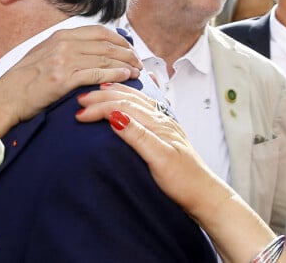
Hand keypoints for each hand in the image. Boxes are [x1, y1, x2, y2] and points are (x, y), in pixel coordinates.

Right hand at [0, 26, 141, 125]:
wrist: (6, 97)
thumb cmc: (25, 79)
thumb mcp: (46, 53)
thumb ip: (68, 48)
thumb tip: (91, 49)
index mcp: (61, 35)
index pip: (99, 32)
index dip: (119, 40)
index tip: (130, 49)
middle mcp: (64, 43)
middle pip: (106, 44)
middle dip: (127, 53)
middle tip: (139, 62)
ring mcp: (63, 60)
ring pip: (105, 57)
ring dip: (125, 64)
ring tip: (136, 72)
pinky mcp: (63, 79)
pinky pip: (96, 73)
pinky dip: (114, 74)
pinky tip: (125, 77)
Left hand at [76, 83, 285, 262]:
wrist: (205, 193)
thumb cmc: (182, 173)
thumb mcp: (159, 146)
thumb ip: (142, 129)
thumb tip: (119, 115)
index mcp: (160, 118)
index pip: (131, 96)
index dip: (109, 91)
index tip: (88, 92)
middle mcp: (163, 122)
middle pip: (129, 100)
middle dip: (102, 95)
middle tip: (80, 96)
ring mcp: (165, 136)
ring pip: (134, 111)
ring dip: (108, 104)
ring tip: (87, 104)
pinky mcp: (164, 155)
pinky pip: (145, 136)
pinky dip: (129, 126)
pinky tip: (115, 120)